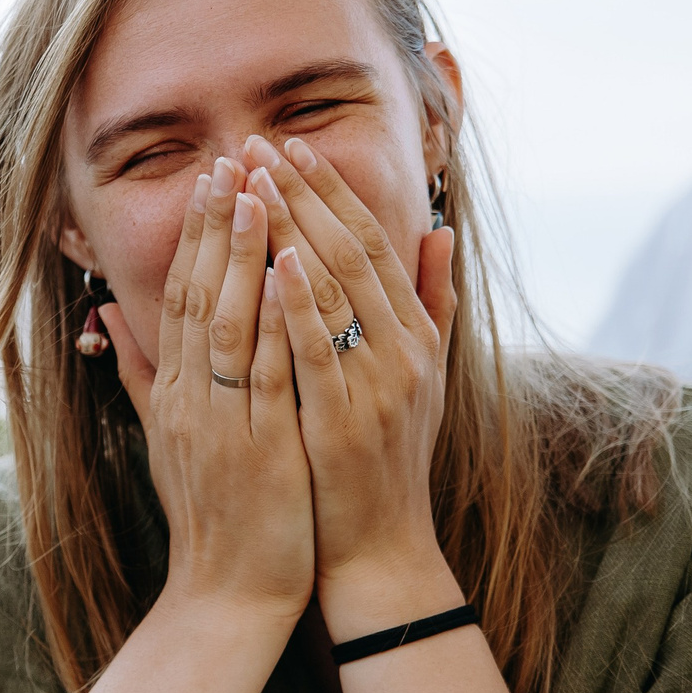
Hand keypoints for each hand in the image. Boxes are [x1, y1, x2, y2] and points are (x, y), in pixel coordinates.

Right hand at [99, 159, 313, 629]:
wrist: (225, 596)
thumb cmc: (210, 518)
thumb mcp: (164, 438)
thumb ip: (139, 372)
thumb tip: (106, 314)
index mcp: (173, 394)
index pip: (180, 296)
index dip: (195, 235)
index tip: (213, 178)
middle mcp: (189, 400)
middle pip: (197, 295)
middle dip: (215, 225)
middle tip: (232, 159)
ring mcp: (220, 422)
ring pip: (228, 322)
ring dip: (242, 254)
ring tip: (257, 192)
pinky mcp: (256, 448)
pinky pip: (263, 373)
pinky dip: (273, 319)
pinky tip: (286, 272)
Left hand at [240, 134, 460, 633]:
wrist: (377, 549)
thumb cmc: (384, 461)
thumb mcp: (419, 377)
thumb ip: (429, 304)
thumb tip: (436, 230)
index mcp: (414, 337)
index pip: (371, 243)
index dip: (331, 191)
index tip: (290, 145)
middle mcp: (403, 353)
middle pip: (350, 254)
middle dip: (301, 193)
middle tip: (257, 143)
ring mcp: (377, 387)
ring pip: (334, 292)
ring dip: (292, 230)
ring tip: (254, 180)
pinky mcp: (344, 422)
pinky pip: (321, 352)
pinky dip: (299, 304)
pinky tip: (273, 261)